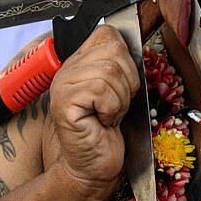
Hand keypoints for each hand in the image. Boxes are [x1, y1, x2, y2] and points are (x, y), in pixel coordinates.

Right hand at [48, 26, 139, 200]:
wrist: (95, 167)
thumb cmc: (108, 132)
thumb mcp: (120, 91)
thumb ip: (121, 65)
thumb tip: (137, 46)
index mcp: (81, 62)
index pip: (108, 34)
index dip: (126, 59)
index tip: (123, 85)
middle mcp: (68, 69)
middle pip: (113, 50)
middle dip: (127, 81)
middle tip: (116, 104)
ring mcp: (63, 85)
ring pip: (109, 71)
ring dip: (120, 99)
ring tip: (109, 114)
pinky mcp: (64, 103)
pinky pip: (101, 91)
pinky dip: (111, 109)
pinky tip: (102, 121)